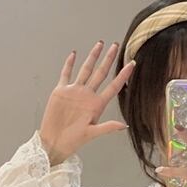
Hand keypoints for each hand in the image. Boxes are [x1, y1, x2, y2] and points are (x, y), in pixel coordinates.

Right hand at [39, 42, 135, 165]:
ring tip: (99, 44)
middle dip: (108, 59)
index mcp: (97, 104)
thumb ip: (107, 127)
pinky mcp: (61, 91)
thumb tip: (124, 125)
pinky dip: (69, 64)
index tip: (132, 64)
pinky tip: (74, 54)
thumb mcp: (91, 134)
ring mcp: (75, 92)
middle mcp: (87, 95)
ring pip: (86, 69)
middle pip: (101, 73)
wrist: (54, 142)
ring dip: (92, 57)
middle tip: (116, 46)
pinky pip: (66, 74)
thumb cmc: (73, 141)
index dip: (123, 75)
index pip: (113, 86)